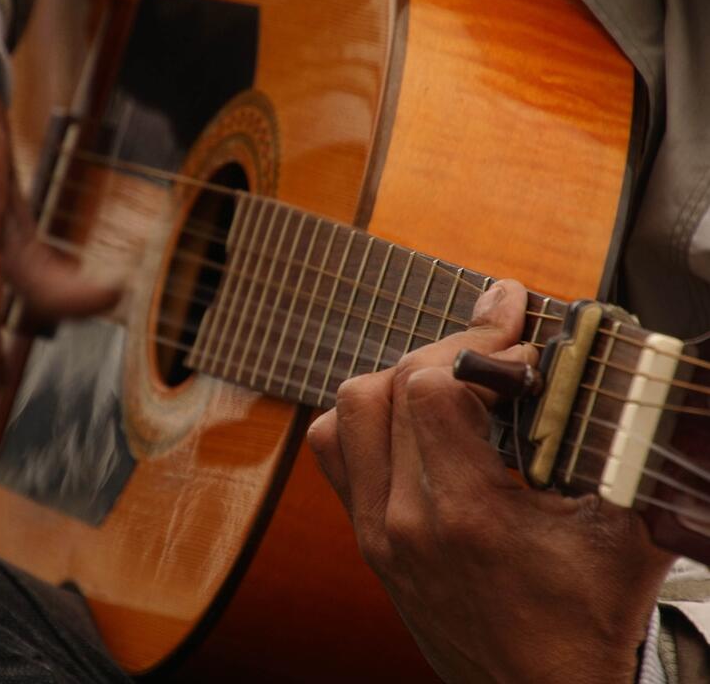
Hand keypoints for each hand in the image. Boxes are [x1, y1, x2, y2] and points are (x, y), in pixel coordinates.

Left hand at [307, 280, 673, 682]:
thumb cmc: (582, 623)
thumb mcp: (622, 531)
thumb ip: (615, 448)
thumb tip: (610, 370)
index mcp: (466, 514)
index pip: (430, 388)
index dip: (476, 343)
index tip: (516, 332)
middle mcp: (403, 520)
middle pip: (388, 387)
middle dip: (447, 348)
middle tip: (495, 342)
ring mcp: (375, 531)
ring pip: (346, 414)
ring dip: (396, 379)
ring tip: (451, 375)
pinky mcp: (365, 539)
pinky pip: (334, 453)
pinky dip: (364, 420)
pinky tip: (410, 418)